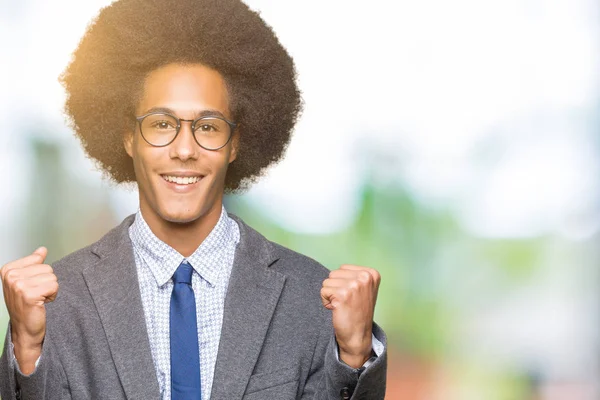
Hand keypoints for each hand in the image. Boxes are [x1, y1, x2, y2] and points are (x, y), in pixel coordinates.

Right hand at [1, 247, 57, 373]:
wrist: (24, 329)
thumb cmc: (25, 305)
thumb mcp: (26, 280)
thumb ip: (34, 263)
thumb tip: (42, 249)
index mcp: (8, 269)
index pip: (38, 259)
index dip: (40, 274)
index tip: (30, 286)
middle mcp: (11, 276)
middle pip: (47, 267)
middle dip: (46, 281)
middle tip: (35, 295)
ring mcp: (18, 285)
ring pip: (52, 277)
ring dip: (50, 289)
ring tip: (38, 299)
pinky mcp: (29, 294)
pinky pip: (54, 286)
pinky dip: (52, 295)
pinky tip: (42, 303)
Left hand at [320, 265, 380, 367]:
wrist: (358, 336)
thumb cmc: (357, 312)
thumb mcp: (363, 289)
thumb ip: (355, 276)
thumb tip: (338, 270)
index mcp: (371, 274)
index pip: (342, 268)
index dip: (342, 283)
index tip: (353, 296)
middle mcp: (365, 277)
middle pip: (333, 274)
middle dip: (335, 288)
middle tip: (346, 302)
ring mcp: (354, 285)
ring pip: (327, 282)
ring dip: (330, 295)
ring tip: (342, 306)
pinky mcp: (343, 295)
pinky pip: (323, 291)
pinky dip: (326, 302)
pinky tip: (337, 310)